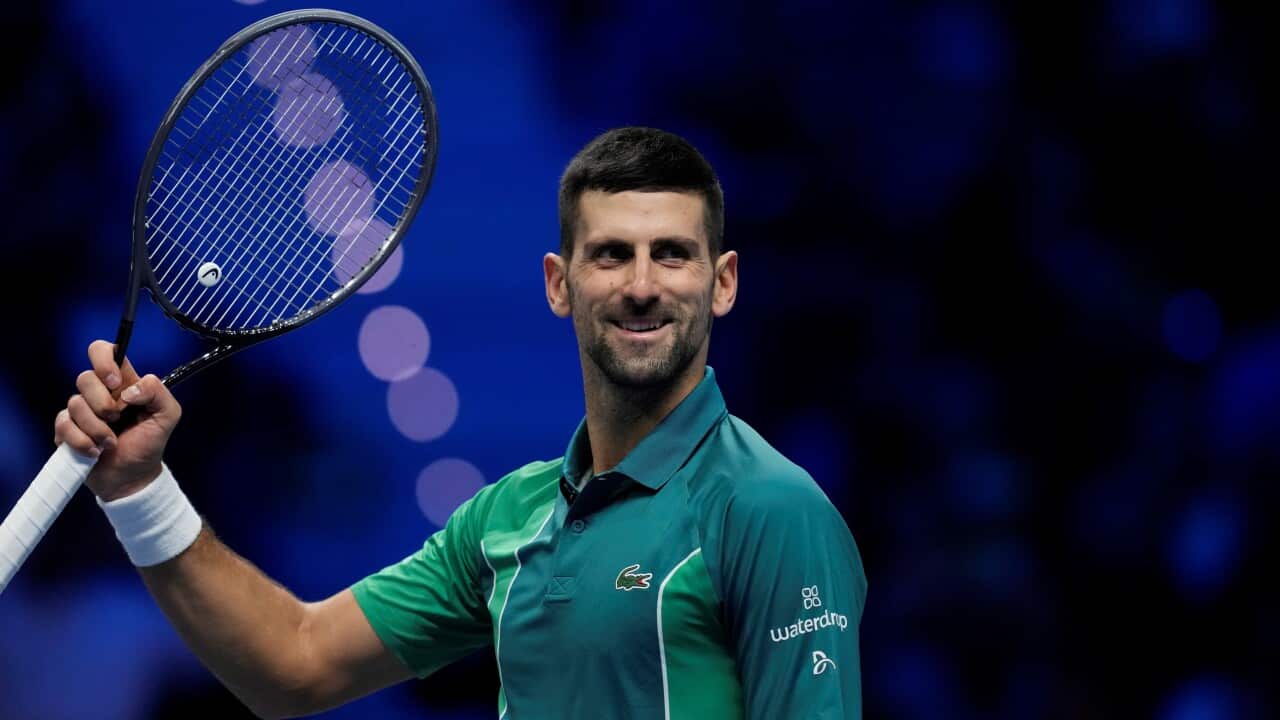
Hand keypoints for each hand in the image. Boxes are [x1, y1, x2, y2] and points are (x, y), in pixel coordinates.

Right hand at [53, 340, 182, 501]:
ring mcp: (80, 412)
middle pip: (84, 378)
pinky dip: (83, 441)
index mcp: (122, 384)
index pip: (104, 351)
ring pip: (74, 404)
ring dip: (96, 428)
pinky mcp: (66, 431)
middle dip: (102, 403)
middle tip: (117, 418)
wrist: (132, 478)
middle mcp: (99, 394)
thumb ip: (158, 392)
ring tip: (110, 442)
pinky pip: (63, 426)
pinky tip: (96, 451)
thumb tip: (128, 390)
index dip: (103, 359)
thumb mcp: (167, 416)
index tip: (114, 382)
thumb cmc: (149, 445)